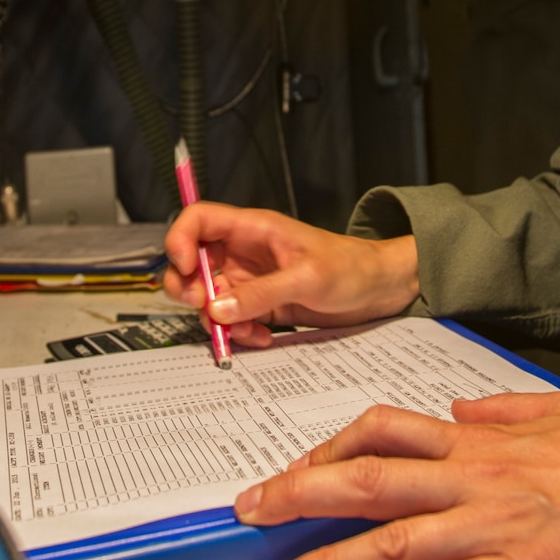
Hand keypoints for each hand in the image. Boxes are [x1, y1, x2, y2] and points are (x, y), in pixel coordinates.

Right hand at [163, 203, 419, 345]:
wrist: (379, 290)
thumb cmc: (350, 268)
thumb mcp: (308, 278)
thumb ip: (261, 294)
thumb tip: (217, 310)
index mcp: (252, 229)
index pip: (198, 220)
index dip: (180, 240)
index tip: (187, 270)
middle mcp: (244, 252)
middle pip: (192, 263)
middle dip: (191, 289)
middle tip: (208, 309)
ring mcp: (250, 280)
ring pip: (209, 298)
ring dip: (218, 320)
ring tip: (246, 333)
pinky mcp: (260, 305)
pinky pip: (232, 319)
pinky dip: (238, 333)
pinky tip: (262, 338)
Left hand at [233, 390, 559, 559]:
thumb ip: (509, 409)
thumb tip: (463, 409)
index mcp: (490, 441)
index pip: (387, 434)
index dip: (329, 449)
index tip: (295, 465)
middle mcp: (481, 478)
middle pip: (366, 481)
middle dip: (298, 496)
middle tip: (251, 513)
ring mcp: (498, 528)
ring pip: (389, 542)